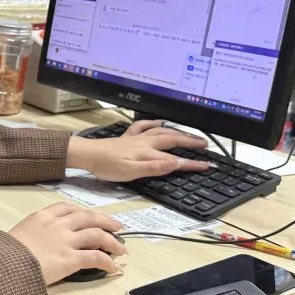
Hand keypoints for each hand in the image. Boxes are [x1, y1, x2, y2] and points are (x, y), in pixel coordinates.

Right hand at [8, 202, 126, 285]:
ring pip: (97, 234)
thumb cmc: (4, 252)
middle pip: (87, 217)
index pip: (66, 208)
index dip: (81, 212)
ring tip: (121, 248)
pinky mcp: (71, 258)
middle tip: (116, 226)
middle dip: (104, 220)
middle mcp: (57, 225)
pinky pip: (95, 257)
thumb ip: (29, 235)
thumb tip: (33, 244)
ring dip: (112, 241)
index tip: (88, 216)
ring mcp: (65, 241)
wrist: (4, 263)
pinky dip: (108, 262)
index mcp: (41, 217)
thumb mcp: (16, 235)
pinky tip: (113, 268)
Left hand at [66, 120, 210, 181]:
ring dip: (178, 132)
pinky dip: (155, 123)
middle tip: (204, 144)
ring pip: (162, 131)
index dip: (192, 163)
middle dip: (190, 142)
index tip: (207, 165)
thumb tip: (176, 163)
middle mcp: (144, 142)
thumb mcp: (132, 172)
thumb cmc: (106, 165)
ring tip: (189, 134)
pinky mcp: (127, 137)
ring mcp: (136, 138)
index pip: (175, 159)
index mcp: (147, 152)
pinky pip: (144, 126)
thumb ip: (155, 167)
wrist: (87, 154)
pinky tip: (160, 122)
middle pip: (172, 139)